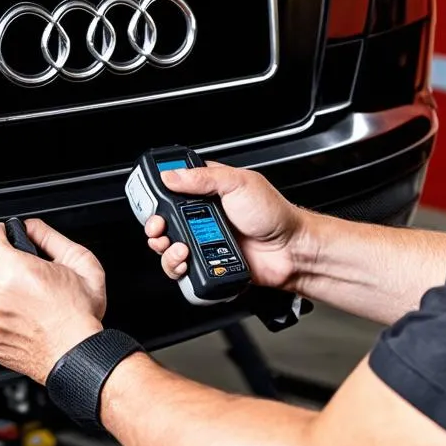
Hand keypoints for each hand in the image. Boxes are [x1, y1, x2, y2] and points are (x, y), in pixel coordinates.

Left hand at [0, 219, 105, 383]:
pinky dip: (0, 319)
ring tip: (24, 302)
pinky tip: (22, 321)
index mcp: (16, 270)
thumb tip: (32, 228)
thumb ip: (53, 238)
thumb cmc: (81, 315)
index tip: (3, 237)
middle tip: (13, 268)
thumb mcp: (82, 264)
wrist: (77, 354)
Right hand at [144, 163, 304, 290]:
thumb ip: (203, 177)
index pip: (172, 190)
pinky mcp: (207, 264)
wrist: (291, 251)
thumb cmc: (274, 214)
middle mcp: (203, 217)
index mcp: (209, 191)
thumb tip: (172, 175)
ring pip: (169, 248)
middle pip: (164, 222)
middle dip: (157, 227)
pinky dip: (178, 268)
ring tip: (179, 248)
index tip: (154, 202)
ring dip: (167, 250)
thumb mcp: (239, 183)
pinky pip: (182, 270)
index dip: (158, 197)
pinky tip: (187, 262)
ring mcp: (204, 242)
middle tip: (161, 229)